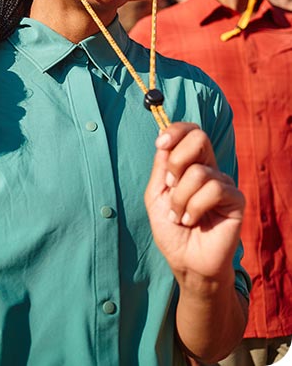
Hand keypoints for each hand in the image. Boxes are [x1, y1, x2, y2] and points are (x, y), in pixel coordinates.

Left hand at [144, 122, 244, 281]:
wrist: (186, 261)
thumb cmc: (171, 229)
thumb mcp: (156, 195)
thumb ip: (161, 167)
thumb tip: (164, 139)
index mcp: (191, 163)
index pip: (190, 132)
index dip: (176, 130)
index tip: (160, 143)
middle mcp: (209, 169)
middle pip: (199, 137)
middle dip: (177, 160)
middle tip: (171, 185)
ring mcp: (224, 183)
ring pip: (199, 172)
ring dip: (181, 198)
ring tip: (179, 216)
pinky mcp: (236, 200)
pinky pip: (214, 190)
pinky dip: (195, 207)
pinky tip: (193, 220)